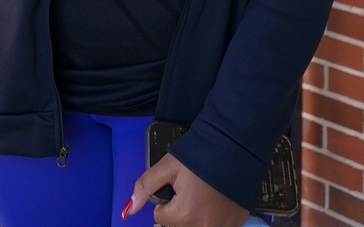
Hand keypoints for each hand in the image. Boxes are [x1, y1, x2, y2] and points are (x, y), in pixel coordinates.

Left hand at [124, 153, 248, 226]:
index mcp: (184, 214)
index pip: (161, 216)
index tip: (178, 185)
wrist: (234, 146)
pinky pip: (216, 226)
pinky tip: (216, 201)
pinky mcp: (235, 223)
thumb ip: (145, 187)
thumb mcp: (168, 166)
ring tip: (203, 194)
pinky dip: (213, 218)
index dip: (167, 199)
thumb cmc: (199, 154)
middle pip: (179, 224)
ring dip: (196, 215)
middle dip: (180, 209)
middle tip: (191, 188)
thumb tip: (127, 210)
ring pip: (196, 226)